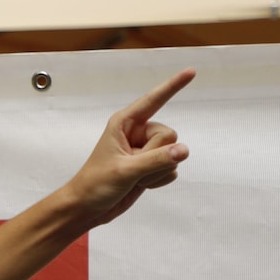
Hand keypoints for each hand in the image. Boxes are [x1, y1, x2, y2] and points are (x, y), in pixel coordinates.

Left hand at [64, 69, 194, 227]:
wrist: (88, 208)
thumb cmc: (95, 185)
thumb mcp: (125, 171)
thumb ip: (156, 160)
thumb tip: (183, 150)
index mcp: (124, 123)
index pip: (154, 100)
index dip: (173, 86)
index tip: (192, 71)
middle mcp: (137, 133)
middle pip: (169, 135)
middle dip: (156, 155)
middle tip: (132, 167)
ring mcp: (145, 150)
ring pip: (174, 153)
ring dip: (156, 170)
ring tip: (133, 177)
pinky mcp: (151, 165)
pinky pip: (172, 168)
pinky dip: (159, 179)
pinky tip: (140, 184)